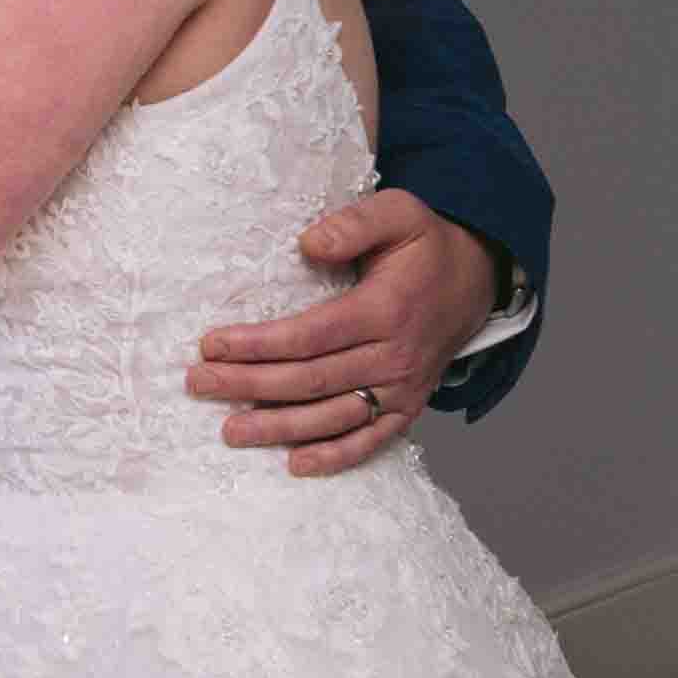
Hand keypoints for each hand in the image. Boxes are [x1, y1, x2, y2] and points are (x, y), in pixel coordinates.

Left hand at [188, 187, 497, 476]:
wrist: (478, 279)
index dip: (259, 344)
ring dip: (280, 427)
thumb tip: (309, 243)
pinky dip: (335, 456)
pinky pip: (372, 440)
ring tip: (231, 430)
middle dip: (250, 385)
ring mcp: (403, 388)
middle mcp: (395, 356)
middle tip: (200, 383)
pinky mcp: (408, 407)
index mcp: (385, 309)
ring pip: (333, 416)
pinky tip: (295, 464)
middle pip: (311, 379)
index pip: (311, 334)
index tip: (212, 344)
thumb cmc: (426, 246)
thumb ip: (354, 223)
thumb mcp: (399, 213)